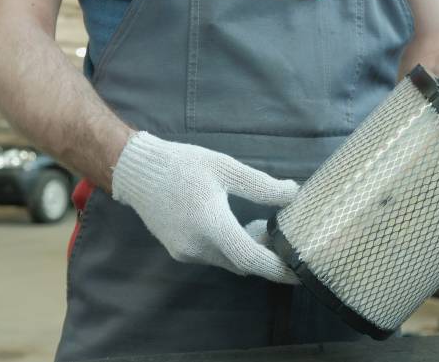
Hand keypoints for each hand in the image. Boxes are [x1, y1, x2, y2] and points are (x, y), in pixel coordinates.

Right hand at [112, 131, 299, 283]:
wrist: (137, 171)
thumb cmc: (182, 165)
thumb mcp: (225, 168)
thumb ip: (262, 186)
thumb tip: (294, 194)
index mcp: (211, 225)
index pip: (251, 259)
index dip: (278, 269)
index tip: (301, 272)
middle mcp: (197, 247)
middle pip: (243, 263)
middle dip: (266, 256)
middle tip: (284, 238)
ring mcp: (185, 252)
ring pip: (228, 262)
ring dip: (247, 252)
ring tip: (262, 227)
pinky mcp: (179, 251)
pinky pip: (214, 257)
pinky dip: (230, 249)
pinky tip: (236, 227)